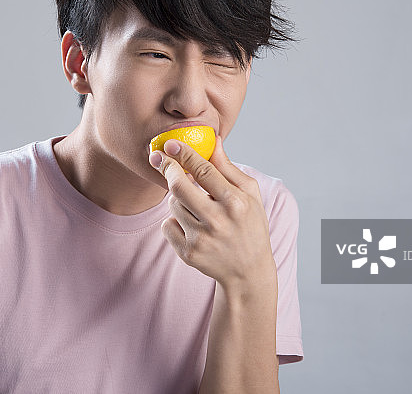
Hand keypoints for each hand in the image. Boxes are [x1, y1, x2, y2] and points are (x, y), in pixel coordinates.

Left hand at [149, 135, 276, 293]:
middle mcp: (218, 221)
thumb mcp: (250, 194)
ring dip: (178, 199)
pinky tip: (191, 226)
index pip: (204, 170)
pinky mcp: (188, 254)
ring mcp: (201, 239)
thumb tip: (214, 140)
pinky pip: (167, 225)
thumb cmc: (250, 225)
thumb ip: (229, 167)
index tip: (171, 143)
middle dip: (168, 169)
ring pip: (172, 205)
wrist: (248, 271)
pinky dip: (174, 221)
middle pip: (179, 186)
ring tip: (195, 206)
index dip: (184, 154)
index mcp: (235, 203)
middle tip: (161, 159)